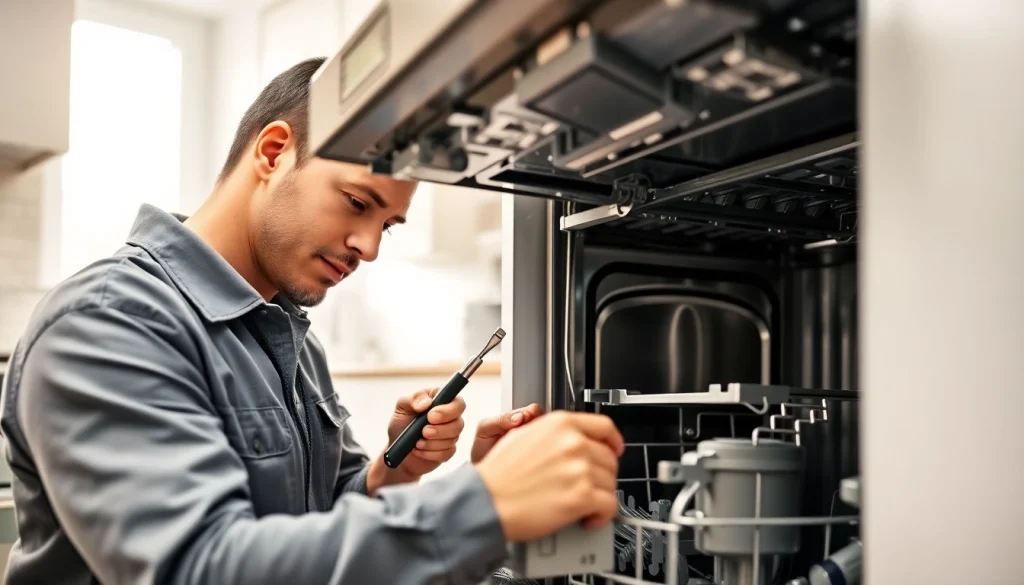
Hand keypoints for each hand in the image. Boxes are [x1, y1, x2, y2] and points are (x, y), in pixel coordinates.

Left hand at [384, 387, 465, 477]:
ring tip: (417, 442)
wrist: (397, 448)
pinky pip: (447, 453)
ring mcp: (451, 435)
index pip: (458, 403)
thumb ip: (414, 399)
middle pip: (459, 423)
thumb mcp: (402, 406)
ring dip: (433, 443)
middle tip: (424, 432)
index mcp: (442, 401)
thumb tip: (426, 403)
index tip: (430, 416)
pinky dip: (430, 453)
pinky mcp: (448, 451)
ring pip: (453, 439)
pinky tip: (419, 450)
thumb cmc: (401, 423)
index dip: (448, 411)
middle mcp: (450, 417)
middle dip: (440, 430)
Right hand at [475, 410, 624, 542]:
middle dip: (602, 475)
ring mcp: (580, 469)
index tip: (615, 450)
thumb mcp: (524, 435)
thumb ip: (554, 435)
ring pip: (611, 483)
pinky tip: (588, 518)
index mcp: (561, 424)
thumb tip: (572, 442)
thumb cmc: (498, 475)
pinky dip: (603, 515)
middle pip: (609, 458)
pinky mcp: (582, 496)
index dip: (613, 441)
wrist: (486, 501)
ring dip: (600, 496)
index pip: (604, 427)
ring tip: (583, 505)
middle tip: (588, 486)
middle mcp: (574, 443)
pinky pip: (609, 505)